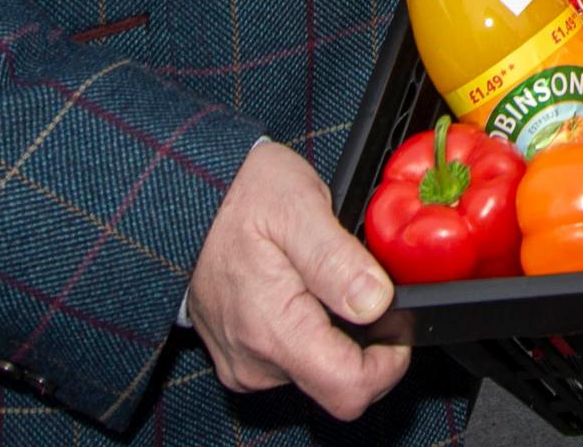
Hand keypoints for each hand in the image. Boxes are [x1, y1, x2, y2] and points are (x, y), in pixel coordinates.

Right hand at [182, 140, 409, 418]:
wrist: (185, 197)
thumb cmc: (239, 195)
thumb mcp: (297, 206)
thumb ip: (337, 259)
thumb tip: (377, 303)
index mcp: (273, 330)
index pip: (350, 388)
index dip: (389, 362)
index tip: (397, 321)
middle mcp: (257, 362)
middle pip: (338, 384)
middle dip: (364, 342)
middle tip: (360, 282)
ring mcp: (246, 365)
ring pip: (318, 372)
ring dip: (335, 333)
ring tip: (322, 277)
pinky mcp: (240, 359)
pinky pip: (292, 361)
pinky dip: (309, 332)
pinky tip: (301, 289)